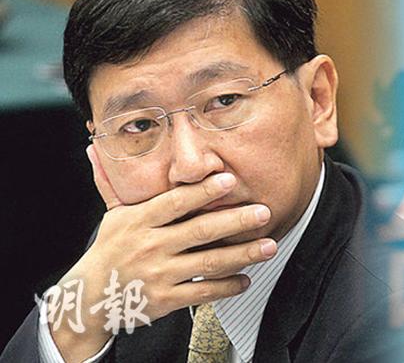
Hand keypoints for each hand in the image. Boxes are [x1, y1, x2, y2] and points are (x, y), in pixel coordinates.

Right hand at [49, 145, 276, 362]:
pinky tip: (246, 279)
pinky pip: (203, 292)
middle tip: (264, 212)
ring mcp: (159, 274)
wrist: (90, 298)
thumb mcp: (112, 215)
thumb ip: (112, 183)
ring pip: (208, 263)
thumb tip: (96, 147)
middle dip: (236, 220)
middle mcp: (151, 246)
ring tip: (269, 246)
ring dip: (243, 254)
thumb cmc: (109, 251)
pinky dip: (227, 287)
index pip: (176, 202)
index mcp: (139, 221)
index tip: (229, 180)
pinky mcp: (165, 299)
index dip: (203, 191)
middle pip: (200, 230)